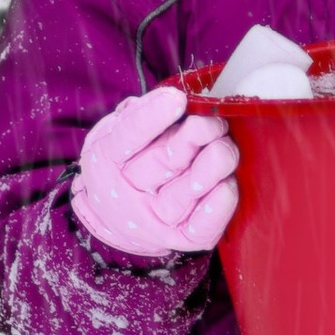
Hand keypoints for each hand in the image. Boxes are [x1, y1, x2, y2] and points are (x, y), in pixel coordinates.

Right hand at [73, 85, 239, 257]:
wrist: (116, 215)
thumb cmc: (126, 160)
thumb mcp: (117, 131)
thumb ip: (138, 115)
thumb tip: (171, 97)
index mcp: (107, 158)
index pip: (128, 137)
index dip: (152, 118)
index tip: (178, 99)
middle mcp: (129, 191)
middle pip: (163, 163)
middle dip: (194, 138)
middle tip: (215, 122)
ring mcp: (155, 217)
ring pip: (185, 193)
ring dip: (212, 167)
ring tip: (226, 147)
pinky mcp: (180, 237)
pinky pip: (200, 227)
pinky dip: (217, 208)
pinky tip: (228, 186)